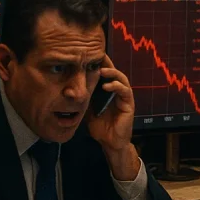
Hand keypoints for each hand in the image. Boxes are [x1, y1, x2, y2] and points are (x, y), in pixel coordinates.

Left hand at [86, 56, 139, 179]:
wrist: (110, 143)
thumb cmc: (100, 127)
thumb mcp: (88, 110)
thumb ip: (84, 98)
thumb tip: (70, 89)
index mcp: (109, 92)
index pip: (105, 74)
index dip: (99, 64)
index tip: (89, 56)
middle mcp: (118, 92)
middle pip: (114, 72)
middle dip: (107, 64)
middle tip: (97, 56)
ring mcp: (125, 97)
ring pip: (122, 79)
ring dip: (112, 73)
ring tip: (102, 69)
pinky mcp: (129, 104)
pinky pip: (125, 91)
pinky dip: (116, 86)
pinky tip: (107, 85)